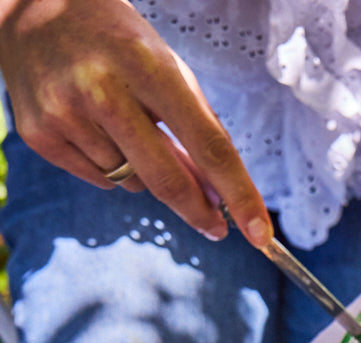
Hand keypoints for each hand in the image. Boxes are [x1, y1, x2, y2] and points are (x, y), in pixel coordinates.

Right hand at [0, 0, 270, 245]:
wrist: (33, 10)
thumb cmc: (117, 41)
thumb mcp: (165, 67)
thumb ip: (197, 128)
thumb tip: (219, 196)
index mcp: (146, 65)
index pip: (207, 144)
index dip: (238, 194)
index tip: (260, 234)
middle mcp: (102, 89)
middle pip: (167, 179)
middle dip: (198, 211)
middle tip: (217, 227)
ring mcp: (65, 113)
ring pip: (132, 183)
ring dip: (144, 173)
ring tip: (124, 125)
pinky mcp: (40, 134)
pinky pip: (100, 181)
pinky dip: (110, 168)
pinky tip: (95, 128)